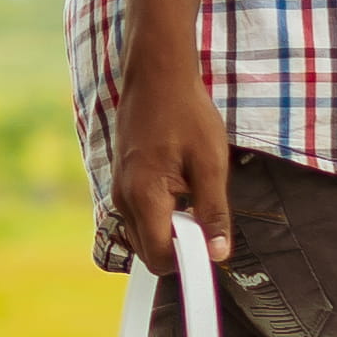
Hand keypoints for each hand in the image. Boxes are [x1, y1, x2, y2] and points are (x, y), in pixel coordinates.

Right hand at [104, 74, 237, 274]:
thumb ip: (213, 212)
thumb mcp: (211, 164)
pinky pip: (138, 216)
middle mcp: (123, 199)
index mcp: (144, 197)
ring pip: (142, 235)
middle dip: (178, 247)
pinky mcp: (122, 181)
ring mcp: (118, 190)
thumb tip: (218, 253)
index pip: (159, 257)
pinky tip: (179, 188)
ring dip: (169, 230)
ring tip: (192, 196)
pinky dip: (160, 215)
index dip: (188, 260)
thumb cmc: (186, 113)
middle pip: (147, 252)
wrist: (157, 76)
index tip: (211, 246)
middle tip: (205, 218)